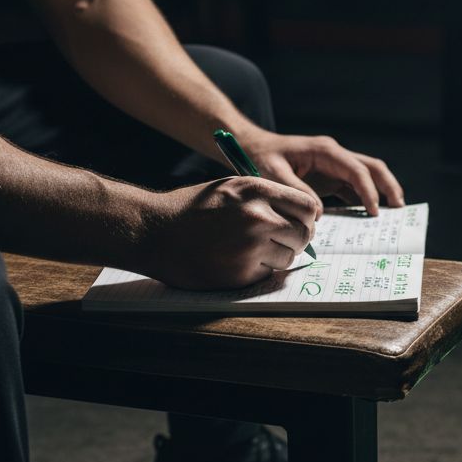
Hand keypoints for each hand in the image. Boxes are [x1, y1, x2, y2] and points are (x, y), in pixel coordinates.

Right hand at [137, 177, 319, 289]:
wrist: (153, 231)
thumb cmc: (192, 208)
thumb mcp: (230, 187)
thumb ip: (266, 197)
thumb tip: (303, 216)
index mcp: (257, 190)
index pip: (308, 207)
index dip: (307, 218)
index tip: (300, 224)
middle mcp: (258, 217)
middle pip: (304, 235)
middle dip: (297, 240)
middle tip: (281, 242)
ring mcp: (250, 247)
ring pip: (288, 257)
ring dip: (276, 257)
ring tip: (249, 249)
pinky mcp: (240, 273)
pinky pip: (266, 274)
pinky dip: (256, 270)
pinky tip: (233, 260)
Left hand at [238, 130, 404, 214]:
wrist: (253, 147)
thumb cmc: (261, 158)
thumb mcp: (274, 175)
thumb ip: (298, 192)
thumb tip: (320, 213)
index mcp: (325, 151)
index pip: (357, 170)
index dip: (369, 191)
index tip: (374, 212)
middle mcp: (335, 155)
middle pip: (372, 167)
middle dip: (388, 186)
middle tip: (400, 209)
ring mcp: (334, 165)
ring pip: (367, 176)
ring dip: (381, 192)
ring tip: (393, 213)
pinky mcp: (330, 176)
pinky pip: (354, 187)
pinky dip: (365, 199)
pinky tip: (370, 216)